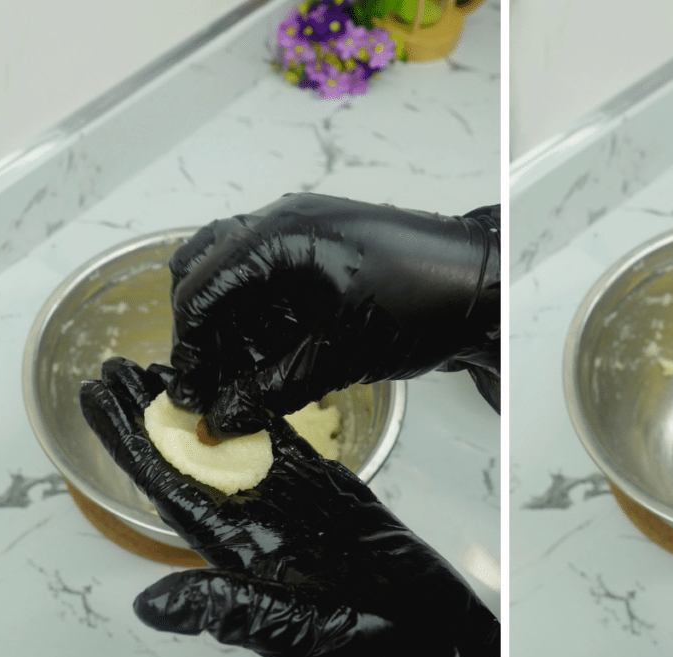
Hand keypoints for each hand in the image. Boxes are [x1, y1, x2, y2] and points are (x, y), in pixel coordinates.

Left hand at [80, 358, 499, 656]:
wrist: (429, 645)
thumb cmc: (365, 655)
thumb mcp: (293, 634)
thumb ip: (230, 611)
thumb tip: (151, 603)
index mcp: (238, 555)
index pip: (170, 489)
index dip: (132, 444)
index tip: (100, 401)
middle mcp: (260, 525)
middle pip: (194, 458)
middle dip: (157, 414)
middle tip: (123, 366)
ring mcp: (299, 508)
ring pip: (241, 445)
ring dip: (208, 406)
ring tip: (179, 366)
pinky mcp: (339, 496)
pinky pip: (299, 450)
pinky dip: (274, 418)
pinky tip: (253, 390)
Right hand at [168, 194, 500, 432]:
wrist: (482, 287)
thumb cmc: (417, 307)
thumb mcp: (335, 357)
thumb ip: (270, 389)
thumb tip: (221, 418)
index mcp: (278, 238)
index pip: (203, 289)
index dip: (190, 347)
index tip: (189, 394)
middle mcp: (284, 223)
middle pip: (209, 271)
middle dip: (204, 330)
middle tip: (210, 384)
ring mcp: (306, 231)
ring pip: (239, 274)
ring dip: (232, 323)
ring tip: (241, 379)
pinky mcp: (326, 248)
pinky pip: (273, 276)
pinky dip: (263, 314)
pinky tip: (270, 356)